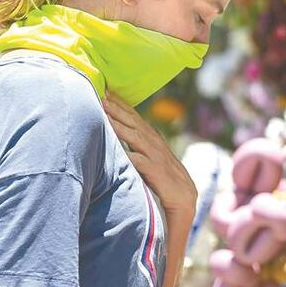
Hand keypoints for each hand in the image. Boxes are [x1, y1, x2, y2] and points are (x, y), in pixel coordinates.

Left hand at [103, 93, 196, 217]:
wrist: (184, 196)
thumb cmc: (163, 176)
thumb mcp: (151, 155)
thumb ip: (138, 143)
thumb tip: (119, 132)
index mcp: (152, 138)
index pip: (135, 117)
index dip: (121, 104)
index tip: (106, 91)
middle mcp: (154, 143)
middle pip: (133, 122)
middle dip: (117, 108)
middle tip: (101, 95)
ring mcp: (155, 156)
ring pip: (135, 137)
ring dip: (120, 125)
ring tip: (105, 114)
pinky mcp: (155, 171)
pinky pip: (139, 161)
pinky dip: (129, 154)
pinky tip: (116, 148)